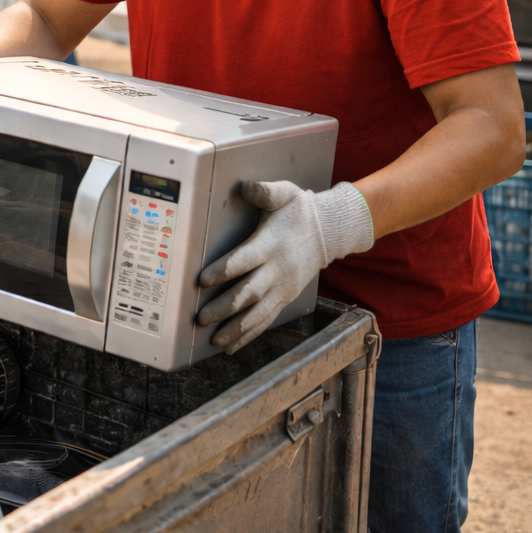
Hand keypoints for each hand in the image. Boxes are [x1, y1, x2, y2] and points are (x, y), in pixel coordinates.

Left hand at [196, 180, 373, 352]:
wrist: (330, 231)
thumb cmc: (299, 211)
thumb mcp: (284, 194)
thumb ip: (264, 192)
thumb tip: (245, 186)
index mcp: (271, 244)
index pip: (244, 260)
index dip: (223, 271)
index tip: (201, 281)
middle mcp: (277, 270)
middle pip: (249, 293)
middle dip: (225, 308)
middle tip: (201, 318)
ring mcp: (282, 288)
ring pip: (258, 313)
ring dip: (236, 329)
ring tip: (214, 340)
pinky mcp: (285, 297)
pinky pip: (266, 320)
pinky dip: (249, 335)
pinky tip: (232, 346)